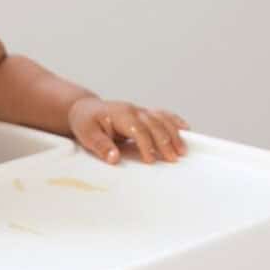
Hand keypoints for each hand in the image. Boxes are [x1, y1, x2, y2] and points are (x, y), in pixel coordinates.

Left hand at [68, 97, 189, 164]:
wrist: (85, 109)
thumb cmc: (86, 122)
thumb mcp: (87, 135)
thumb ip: (101, 145)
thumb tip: (114, 157)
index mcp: (119, 114)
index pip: (137, 129)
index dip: (145, 144)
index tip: (150, 160)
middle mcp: (132, 110)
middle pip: (153, 124)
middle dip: (164, 141)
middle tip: (173, 159)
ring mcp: (139, 110)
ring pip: (161, 119)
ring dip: (173, 133)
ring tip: (181, 150)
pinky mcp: (143, 113)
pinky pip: (161, 114)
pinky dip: (174, 120)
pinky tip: (185, 128)